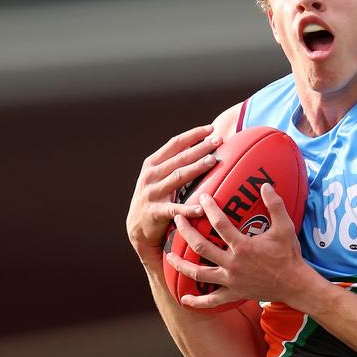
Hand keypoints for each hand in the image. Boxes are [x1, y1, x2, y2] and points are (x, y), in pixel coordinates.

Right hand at [126, 124, 222, 266]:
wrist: (137, 228)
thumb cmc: (156, 198)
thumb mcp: (159, 177)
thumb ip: (174, 163)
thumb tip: (200, 146)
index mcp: (152, 164)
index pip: (175, 144)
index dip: (193, 135)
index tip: (211, 128)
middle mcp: (151, 175)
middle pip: (179, 158)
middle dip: (200, 148)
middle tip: (218, 141)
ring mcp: (152, 193)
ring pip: (178, 177)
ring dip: (196, 168)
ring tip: (213, 161)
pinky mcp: (155, 212)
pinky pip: (175, 209)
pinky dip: (188, 209)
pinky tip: (201, 208)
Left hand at [165, 183, 317, 309]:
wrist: (295, 284)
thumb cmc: (289, 255)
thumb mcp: (285, 228)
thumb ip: (275, 205)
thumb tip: (264, 185)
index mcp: (243, 247)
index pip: (220, 225)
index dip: (209, 209)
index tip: (201, 197)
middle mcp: (233, 264)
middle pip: (201, 247)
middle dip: (186, 233)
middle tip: (176, 220)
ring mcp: (231, 281)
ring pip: (199, 274)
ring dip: (181, 265)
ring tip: (169, 256)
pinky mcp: (233, 293)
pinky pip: (212, 300)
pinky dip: (197, 301)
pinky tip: (184, 299)